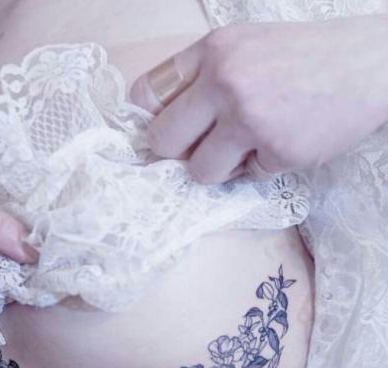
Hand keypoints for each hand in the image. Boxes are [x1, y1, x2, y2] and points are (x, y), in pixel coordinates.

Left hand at [130, 15, 387, 183]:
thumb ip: (201, 77)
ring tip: (245, 149)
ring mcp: (250, 118)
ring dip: (218, 168)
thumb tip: (160, 122)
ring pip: (199, 171)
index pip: (145, 95)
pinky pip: (247, 178)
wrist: (371, 64)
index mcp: (213, 50)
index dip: (149, 121)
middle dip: (175, 153)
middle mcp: (225, 81)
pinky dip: (261, 168)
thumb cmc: (302, 58)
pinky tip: (282, 143)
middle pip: (162, 140)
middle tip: (196, 150)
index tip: (163, 132)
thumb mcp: (244, 46)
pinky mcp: (277, 150)